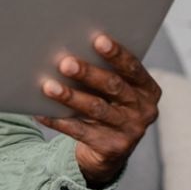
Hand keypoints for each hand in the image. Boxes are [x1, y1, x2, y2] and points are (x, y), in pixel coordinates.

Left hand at [34, 33, 160, 187]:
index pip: (133, 68)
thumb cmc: (109, 104)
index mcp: (147, 90)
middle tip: (65, 63)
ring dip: (70, 96)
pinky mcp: (112, 148)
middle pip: (113, 86)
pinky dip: (59, 121)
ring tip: (49, 86)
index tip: (98, 39)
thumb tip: (70, 47)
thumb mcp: (116, 90)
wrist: (112, 150)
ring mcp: (130, 131)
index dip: (117, 54)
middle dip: (88, 73)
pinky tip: (42, 112)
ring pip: (96, 109)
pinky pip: (80, 131)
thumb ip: (105, 71)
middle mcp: (143, 110)